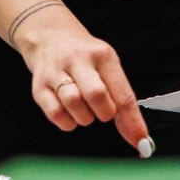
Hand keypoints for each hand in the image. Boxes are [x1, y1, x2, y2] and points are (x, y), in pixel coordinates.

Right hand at [14, 5, 151, 155]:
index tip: (140, 141)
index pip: (122, 93)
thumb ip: (122, 99)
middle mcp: (77, 59)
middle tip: (103, 110)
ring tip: (85, 109)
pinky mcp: (39, 86)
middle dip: (104, 112)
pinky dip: (67, 122)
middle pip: (96, 94)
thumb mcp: (108, 67)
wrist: (50, 38)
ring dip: (84, 117)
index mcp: (102, 55)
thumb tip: (138, 136)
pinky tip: (70, 112)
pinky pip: (55, 113)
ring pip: (73, 103)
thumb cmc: (85, 57)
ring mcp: (55, 71)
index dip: (132, 121)